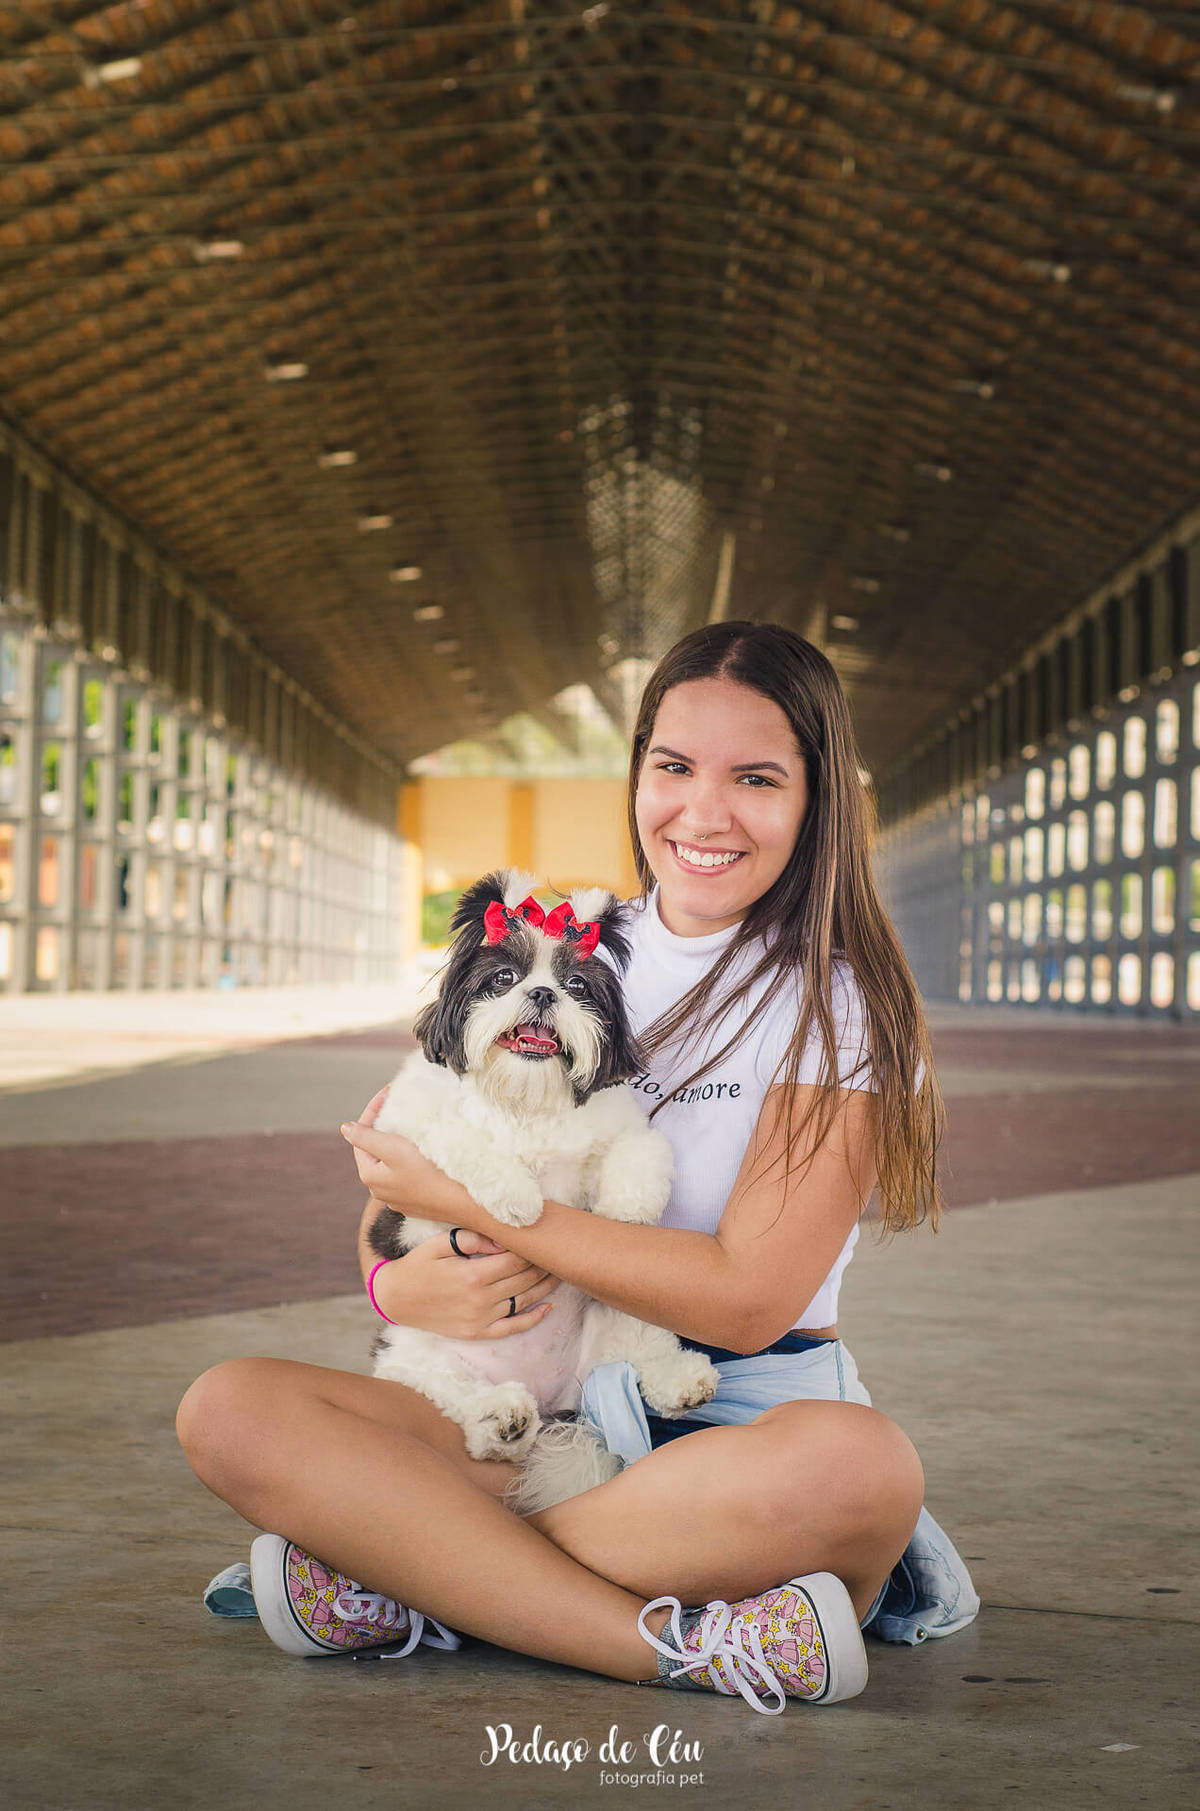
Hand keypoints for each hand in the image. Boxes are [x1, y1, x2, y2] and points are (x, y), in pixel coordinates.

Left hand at [342, 1116, 489, 1223]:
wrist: (465, 1203)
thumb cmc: (429, 1174)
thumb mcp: (393, 1150)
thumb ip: (366, 1138)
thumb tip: (345, 1129)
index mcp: (370, 1176)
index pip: (362, 1135)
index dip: (373, 1110)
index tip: (388, 1092)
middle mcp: (381, 1190)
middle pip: (377, 1148)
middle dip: (385, 1125)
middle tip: (400, 1105)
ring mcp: (400, 1197)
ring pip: (393, 1161)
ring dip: (400, 1142)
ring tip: (413, 1125)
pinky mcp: (419, 1200)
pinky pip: (409, 1172)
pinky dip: (413, 1157)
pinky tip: (425, 1150)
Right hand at [371, 1227, 559, 1339]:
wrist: (395, 1299)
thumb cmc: (417, 1266)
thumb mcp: (438, 1244)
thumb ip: (471, 1238)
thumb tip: (501, 1240)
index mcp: (473, 1274)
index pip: (515, 1259)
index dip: (532, 1248)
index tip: (542, 1237)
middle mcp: (481, 1299)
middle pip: (524, 1279)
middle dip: (543, 1264)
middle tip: (557, 1252)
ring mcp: (481, 1319)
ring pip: (523, 1301)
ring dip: (545, 1287)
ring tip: (559, 1272)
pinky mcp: (478, 1333)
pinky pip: (513, 1328)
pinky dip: (534, 1319)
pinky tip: (548, 1308)